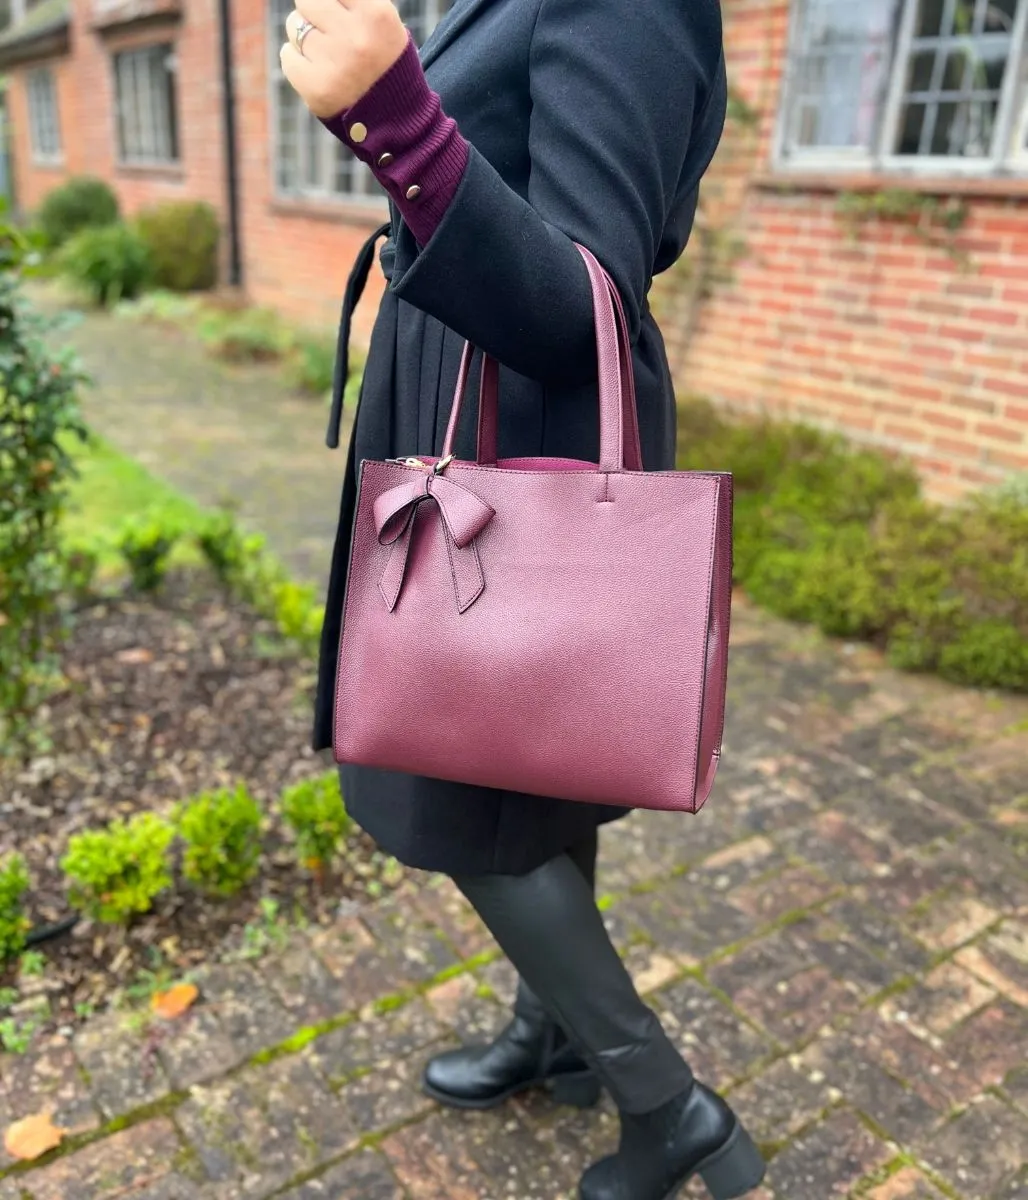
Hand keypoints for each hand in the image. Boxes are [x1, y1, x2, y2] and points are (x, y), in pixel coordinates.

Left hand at [280, 0, 409, 118]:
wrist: (395, 118)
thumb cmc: (383, 60)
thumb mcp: (381, 20)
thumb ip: (352, 0)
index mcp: (376, 14)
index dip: (330, 2)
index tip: (335, 13)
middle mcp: (356, 37)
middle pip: (307, 0)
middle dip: (313, 13)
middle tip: (328, 31)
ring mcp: (335, 64)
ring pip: (294, 26)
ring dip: (304, 37)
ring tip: (327, 54)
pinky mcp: (316, 88)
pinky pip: (287, 56)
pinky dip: (296, 61)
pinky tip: (317, 71)